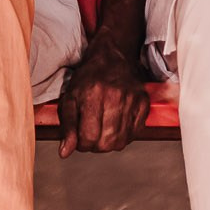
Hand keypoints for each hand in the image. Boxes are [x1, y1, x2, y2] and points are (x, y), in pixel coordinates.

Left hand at [56, 37, 150, 156]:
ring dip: (109, 141)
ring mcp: (132, 100)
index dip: (81, 144)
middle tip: (91, 133)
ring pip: (120, 142)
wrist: (112, 57)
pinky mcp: (144, 103)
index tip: (80, 137)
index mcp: (93, 95)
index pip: (88, 138)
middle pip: (105, 143)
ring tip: (102, 128)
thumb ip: (67, 127)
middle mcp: (115, 97)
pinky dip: (124, 135)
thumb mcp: (70, 98)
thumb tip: (65, 152)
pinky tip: (116, 124)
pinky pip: (134, 134)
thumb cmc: (88, 78)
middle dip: (95, 145)